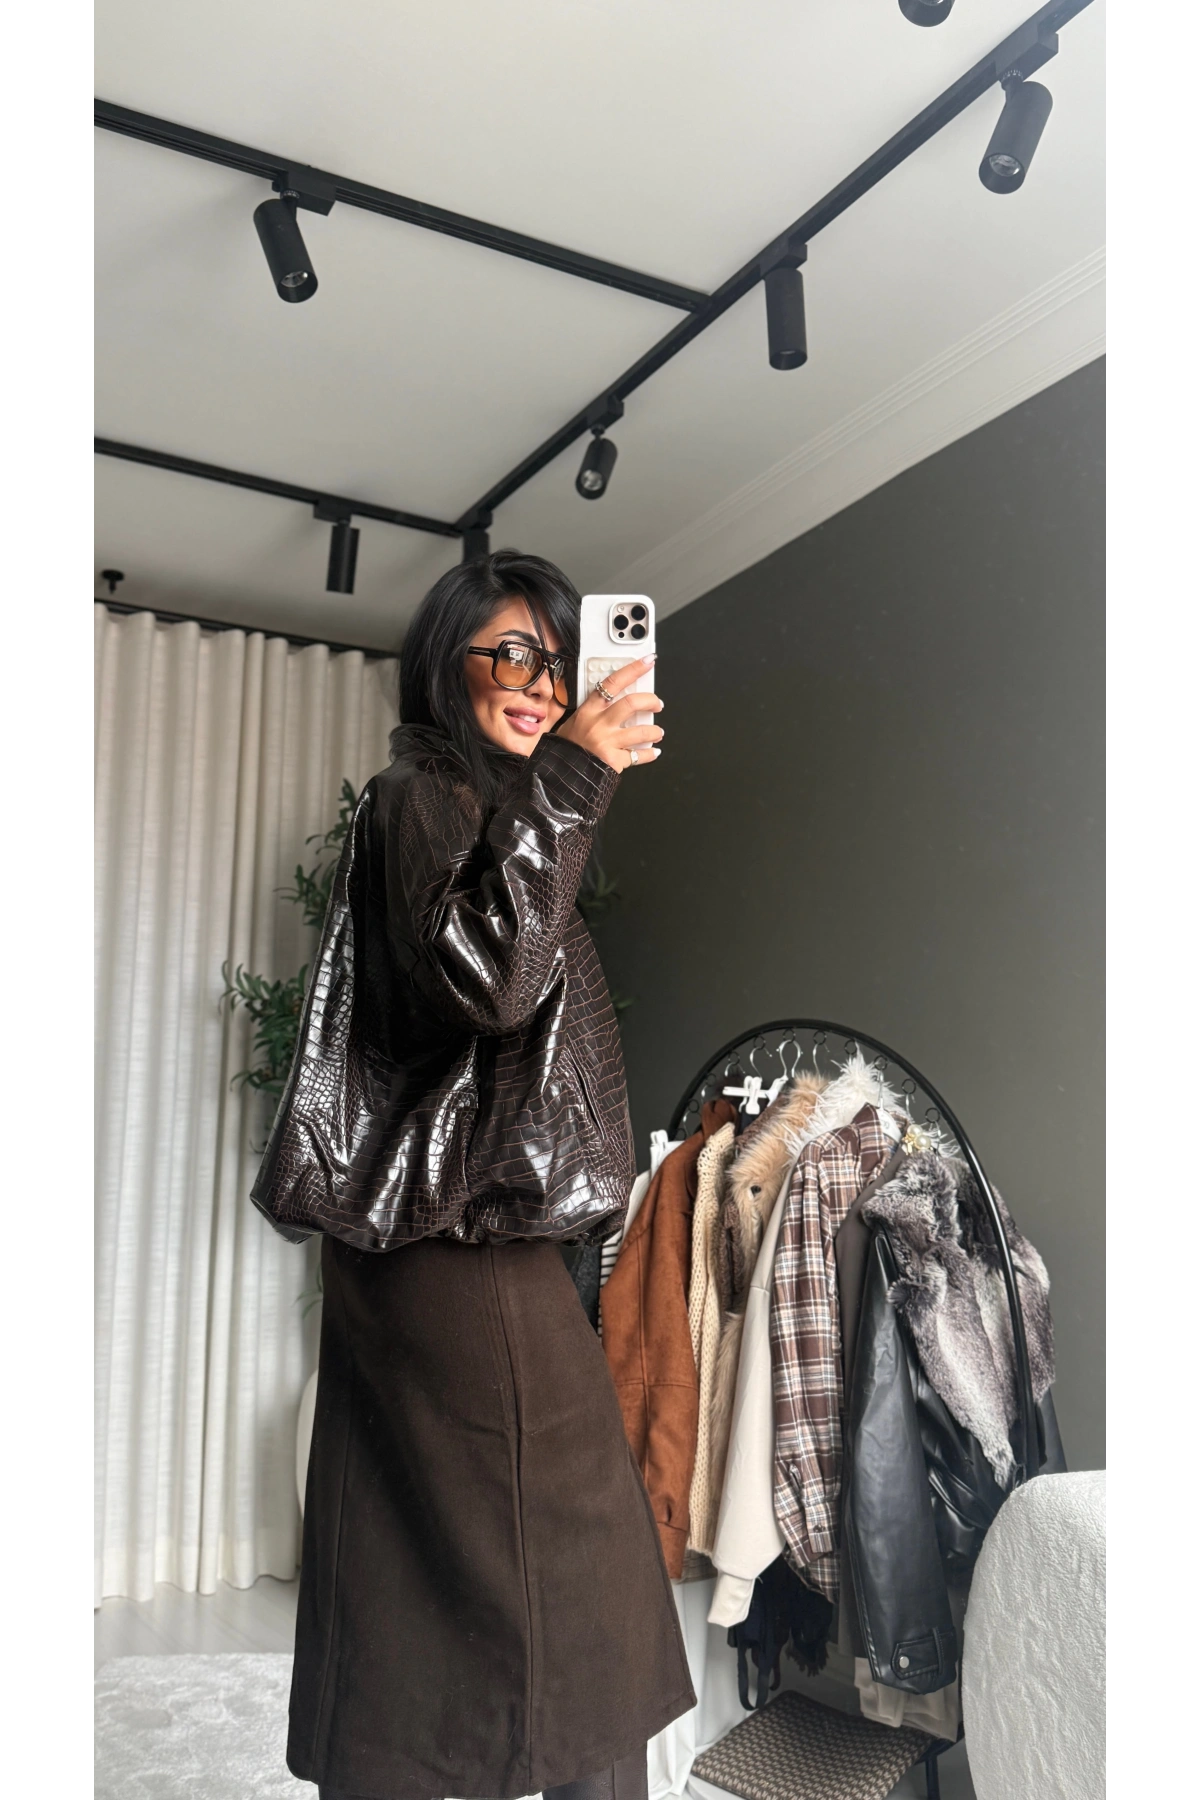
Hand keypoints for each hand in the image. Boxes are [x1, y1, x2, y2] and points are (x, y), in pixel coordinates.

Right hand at [556, 655, 663, 773]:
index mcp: (588, 710)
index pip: (613, 682)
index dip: (633, 669)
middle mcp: (599, 724)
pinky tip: (653, 752)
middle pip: (631, 703)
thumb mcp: (574, 722)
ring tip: (657, 733)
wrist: (561, 775)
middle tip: (657, 704)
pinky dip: (649, 754)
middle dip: (650, 701)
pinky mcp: (614, 760)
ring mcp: (607, 742)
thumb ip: (594, 712)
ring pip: (641, 731)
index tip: (648, 662)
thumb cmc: (567, 748)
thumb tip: (617, 702)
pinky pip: (639, 756)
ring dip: (655, 731)